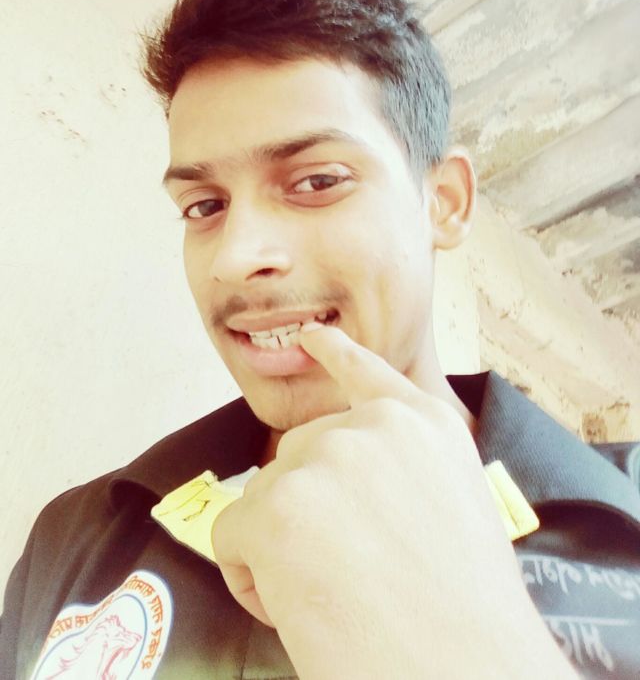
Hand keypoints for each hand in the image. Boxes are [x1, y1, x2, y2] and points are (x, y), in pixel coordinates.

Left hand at [213, 325, 575, 678]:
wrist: (466, 666)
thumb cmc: (465, 609)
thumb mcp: (453, 506)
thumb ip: (403, 470)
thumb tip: (343, 488)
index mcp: (423, 425)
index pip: (364, 372)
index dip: (333, 354)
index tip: (309, 337)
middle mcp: (371, 426)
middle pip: (300, 456)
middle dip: (307, 510)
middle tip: (344, 572)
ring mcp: (323, 458)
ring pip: (264, 496)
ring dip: (278, 544)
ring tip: (327, 596)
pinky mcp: (276, 506)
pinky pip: (231, 535)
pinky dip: (248, 576)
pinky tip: (293, 607)